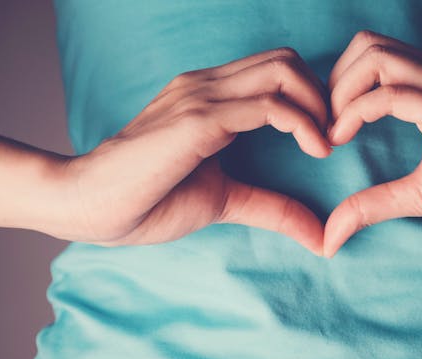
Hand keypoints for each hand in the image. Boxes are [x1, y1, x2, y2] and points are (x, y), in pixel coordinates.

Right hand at [61, 47, 331, 254]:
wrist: (88, 205)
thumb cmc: (146, 200)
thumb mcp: (223, 200)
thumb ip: (271, 207)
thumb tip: (319, 236)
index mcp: (209, 97)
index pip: (276, 70)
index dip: (311, 98)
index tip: (327, 138)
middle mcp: (207, 85)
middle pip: (287, 60)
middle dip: (323, 95)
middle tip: (334, 137)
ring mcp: (201, 97)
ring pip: (283, 72)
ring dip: (319, 105)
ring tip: (327, 144)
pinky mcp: (198, 120)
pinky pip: (268, 106)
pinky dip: (303, 123)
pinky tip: (316, 150)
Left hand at [322, 31, 421, 256]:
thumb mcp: (419, 195)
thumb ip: (373, 204)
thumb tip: (330, 236)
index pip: (371, 57)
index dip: (337, 88)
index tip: (326, 131)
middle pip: (367, 45)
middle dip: (332, 83)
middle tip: (325, 127)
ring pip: (377, 58)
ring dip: (340, 92)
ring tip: (333, 133)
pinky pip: (397, 94)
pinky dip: (358, 111)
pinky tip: (344, 138)